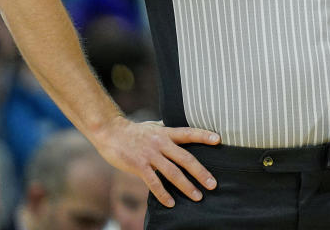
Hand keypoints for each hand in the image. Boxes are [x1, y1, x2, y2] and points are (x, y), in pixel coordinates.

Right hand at [90, 117, 220, 206]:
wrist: (110, 132)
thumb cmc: (134, 130)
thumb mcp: (154, 126)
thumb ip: (168, 129)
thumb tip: (181, 127)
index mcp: (166, 132)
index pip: (189, 133)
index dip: (204, 135)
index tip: (219, 140)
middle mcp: (161, 143)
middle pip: (185, 158)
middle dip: (200, 172)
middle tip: (213, 184)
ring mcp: (150, 155)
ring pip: (172, 172)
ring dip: (186, 186)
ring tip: (198, 196)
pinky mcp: (139, 166)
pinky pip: (153, 182)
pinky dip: (163, 194)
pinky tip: (171, 203)